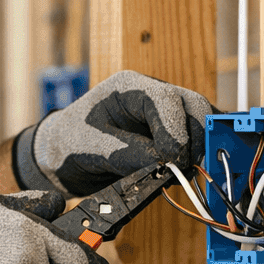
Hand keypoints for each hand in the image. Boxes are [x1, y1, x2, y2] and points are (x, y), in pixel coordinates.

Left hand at [14, 70, 213, 195]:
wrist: (62, 156)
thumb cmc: (70, 144)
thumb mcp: (90, 148)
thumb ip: (126, 153)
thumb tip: (164, 163)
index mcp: (128, 87)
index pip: (167, 99)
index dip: (175, 131)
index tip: (172, 161)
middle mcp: (151, 94)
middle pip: (194, 106)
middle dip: (193, 140)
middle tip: (181, 171)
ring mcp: (164, 113)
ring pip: (200, 123)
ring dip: (197, 150)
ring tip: (179, 175)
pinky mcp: (170, 132)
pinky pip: (195, 138)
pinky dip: (197, 154)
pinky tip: (185, 172)